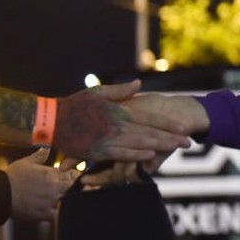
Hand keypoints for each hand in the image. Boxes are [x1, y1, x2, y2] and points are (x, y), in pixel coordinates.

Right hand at [3, 148, 78, 220]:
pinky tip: (52, 211)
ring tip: (58, 199)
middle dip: (74, 189)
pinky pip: (56, 216)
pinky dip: (56, 214)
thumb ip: (40, 156)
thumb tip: (46, 149)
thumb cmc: (11, 177)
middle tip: (70, 189)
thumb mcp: (25, 163)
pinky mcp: (42, 214)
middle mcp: (54, 189)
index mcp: (52, 174)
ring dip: (65, 201)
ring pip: (67, 203)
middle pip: (74, 190)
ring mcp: (49, 202)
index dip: (77, 177)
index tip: (76, 178)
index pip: (75, 175)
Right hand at [53, 80, 194, 161]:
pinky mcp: (97, 152)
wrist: (50, 121)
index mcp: (118, 110)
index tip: (184, 128)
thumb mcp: (98, 92)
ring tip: (176, 149)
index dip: (168, 124)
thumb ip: (121, 91)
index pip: (149, 118)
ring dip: (160, 147)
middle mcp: (116, 125)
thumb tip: (139, 84)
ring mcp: (107, 139)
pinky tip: (151, 156)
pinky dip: (137, 155)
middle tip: (189, 143)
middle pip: (149, 133)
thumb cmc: (75, 104)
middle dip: (171, 138)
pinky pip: (121, 154)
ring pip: (139, 144)